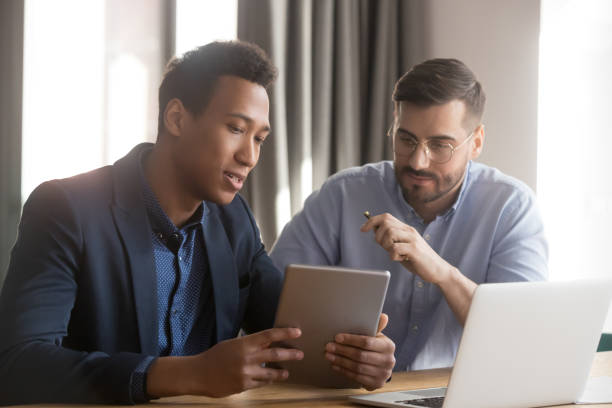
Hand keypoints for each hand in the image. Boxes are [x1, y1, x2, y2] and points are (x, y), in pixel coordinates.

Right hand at [147, 327, 303, 397]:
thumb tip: (268, 342)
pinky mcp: (243, 386)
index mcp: (244, 344)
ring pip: (271, 372)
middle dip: (290, 354)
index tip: (298, 332)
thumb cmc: (215, 356)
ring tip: (287, 372)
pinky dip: (267, 380)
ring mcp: (246, 373)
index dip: (285, 333)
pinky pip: (261, 383)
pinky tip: (271, 379)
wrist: (198, 374)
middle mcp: (247, 358)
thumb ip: (250, 344)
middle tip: (300, 354)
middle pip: (275, 354)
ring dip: (281, 372)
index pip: (269, 335)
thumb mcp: (233, 344)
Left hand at [324, 313, 394, 389]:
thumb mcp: (377, 337)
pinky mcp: (376, 384)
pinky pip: (356, 377)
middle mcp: (388, 361)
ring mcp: (382, 374)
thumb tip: (383, 316)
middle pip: (360, 355)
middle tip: (329, 346)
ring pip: (357, 367)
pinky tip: (335, 365)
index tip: (337, 337)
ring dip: (340, 361)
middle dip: (342, 351)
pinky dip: (344, 371)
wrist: (382, 368)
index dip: (351, 340)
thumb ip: (377, 327)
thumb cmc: (376, 348)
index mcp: (388, 346)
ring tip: (329, 355)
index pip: (367, 342)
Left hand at [361, 212, 453, 283]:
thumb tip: (374, 232)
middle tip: (385, 248)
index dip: (372, 221)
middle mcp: (409, 231)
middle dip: (378, 236)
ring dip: (386, 245)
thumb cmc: (418, 260)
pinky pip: (395, 248)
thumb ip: (391, 240)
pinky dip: (393, 255)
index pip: (385, 217)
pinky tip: (401, 259)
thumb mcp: (402, 247)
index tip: (363, 230)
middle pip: (385, 223)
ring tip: (394, 253)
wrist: (438, 270)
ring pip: (389, 233)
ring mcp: (413, 239)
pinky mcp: (414, 249)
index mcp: (406, 229)